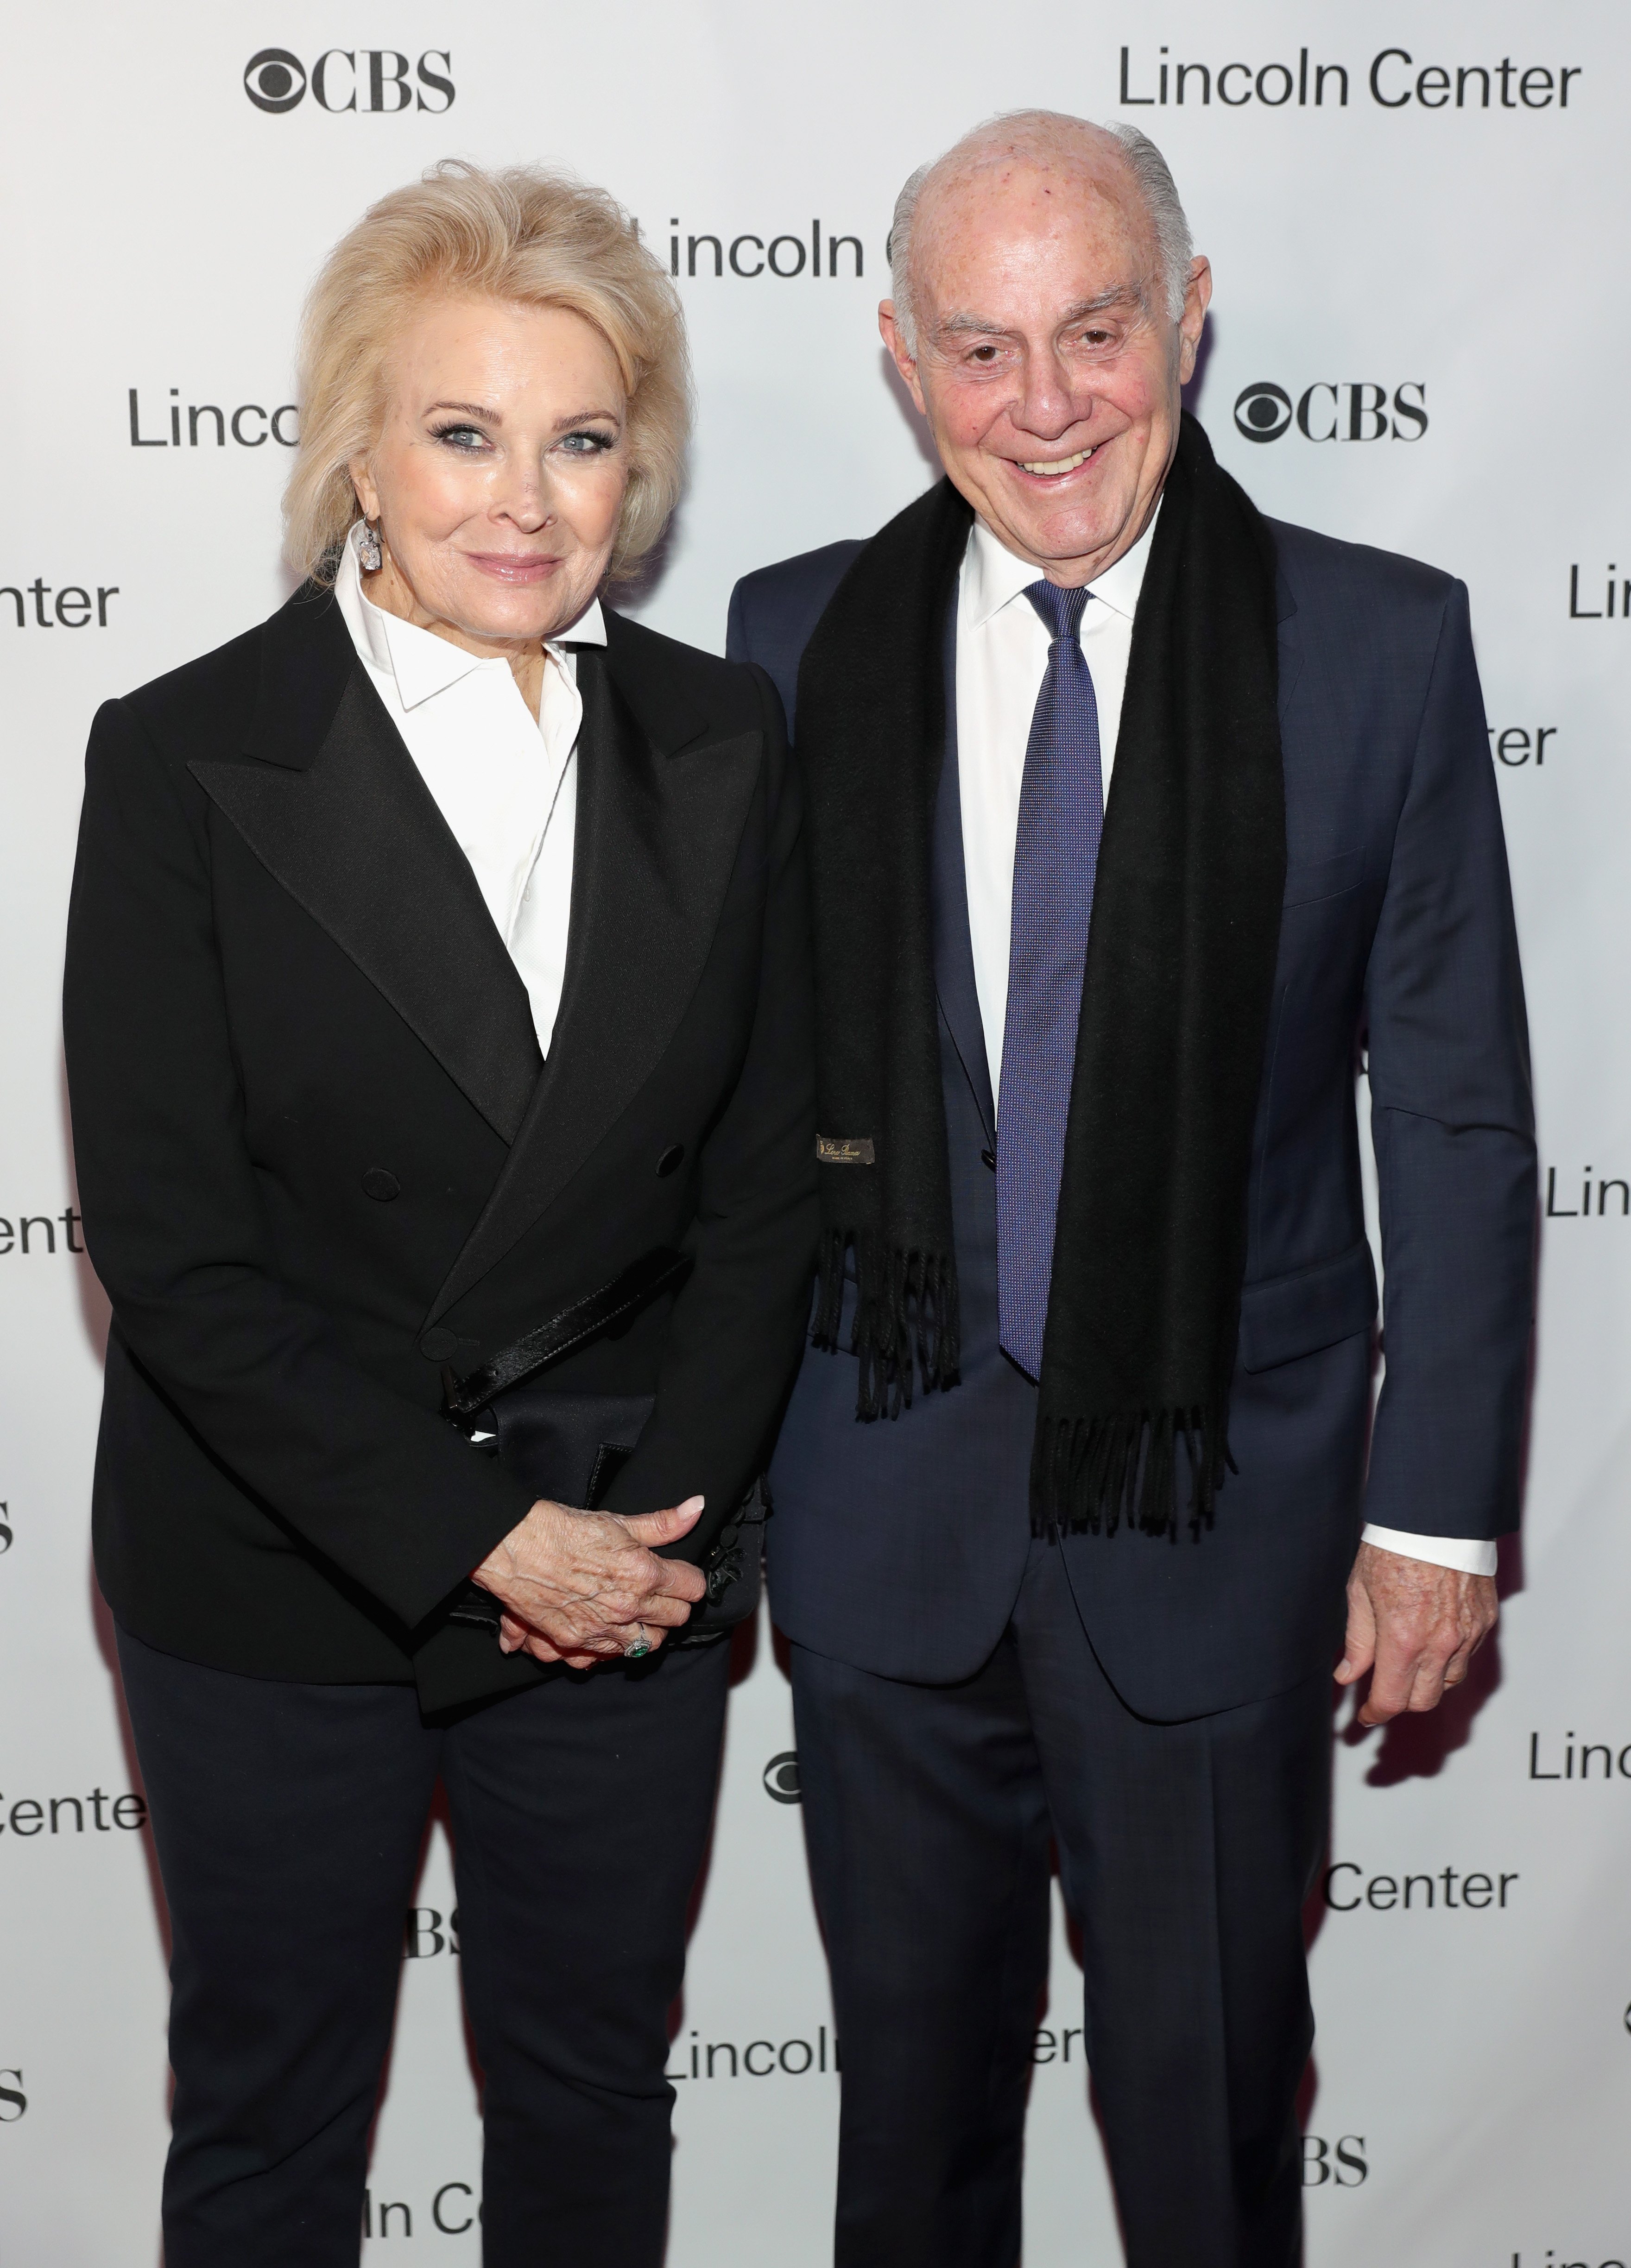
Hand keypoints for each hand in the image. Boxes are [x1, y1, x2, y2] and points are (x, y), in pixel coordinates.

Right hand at [473, 1496, 706, 1670]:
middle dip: (673, 1605)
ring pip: (646, 1646)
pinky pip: (608, 1658)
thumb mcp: (618, 1521)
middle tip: (661, 1592)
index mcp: (643, 1575)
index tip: (681, 1574)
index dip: (690, 1579)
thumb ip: (661, 1523)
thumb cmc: (563, 1530)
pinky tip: (606, 1630)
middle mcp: (627, 1609)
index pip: (692, 1587)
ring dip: (647, 1630)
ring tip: (637, 1613)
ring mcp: (601, 1631)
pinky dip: (611, 1647)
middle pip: (676, 1620)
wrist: (514, 1546)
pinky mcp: (575, 1644)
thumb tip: (696, 1508)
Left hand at [1335, 1541, 1496, 1726]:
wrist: (1435, 1518)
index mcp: (1403, 1640)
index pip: (1391, 1699)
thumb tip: (1347, 1675)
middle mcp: (1439, 1644)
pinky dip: (1449, 1659)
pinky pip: (1467, 1657)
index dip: (1375, 1714)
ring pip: (1448, 1682)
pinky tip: (1433, 1641)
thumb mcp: (1360, 1592)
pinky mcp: (1484, 1622)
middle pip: (1423, 1701)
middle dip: (1400, 1702)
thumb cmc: (1393, 1548)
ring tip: (1408, 1663)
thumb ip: (1357, 1641)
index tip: (1366, 1716)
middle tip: (1383, 1690)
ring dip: (1427, 1682)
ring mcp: (1467, 1635)